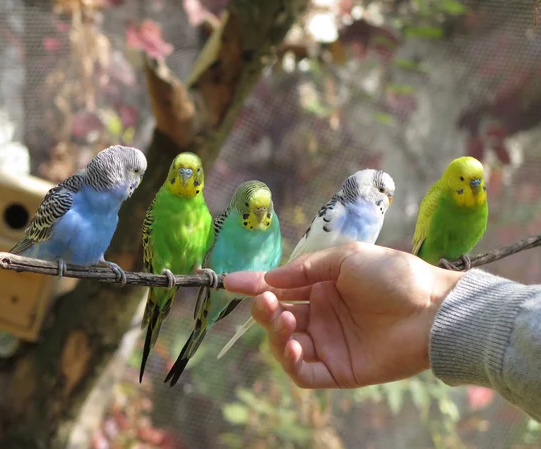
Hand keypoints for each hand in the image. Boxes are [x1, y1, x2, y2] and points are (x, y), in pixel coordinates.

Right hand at [224, 242, 462, 388]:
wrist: (432, 308)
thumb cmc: (392, 276)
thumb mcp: (345, 259)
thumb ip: (304, 270)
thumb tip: (268, 280)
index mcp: (321, 286)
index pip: (279, 288)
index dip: (254, 285)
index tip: (229, 282)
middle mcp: (320, 315)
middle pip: (277, 318)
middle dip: (264, 310)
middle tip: (266, 301)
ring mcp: (328, 343)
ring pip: (285, 345)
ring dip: (275, 333)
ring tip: (286, 320)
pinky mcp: (338, 370)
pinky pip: (304, 372)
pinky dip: (289, 362)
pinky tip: (290, 345)